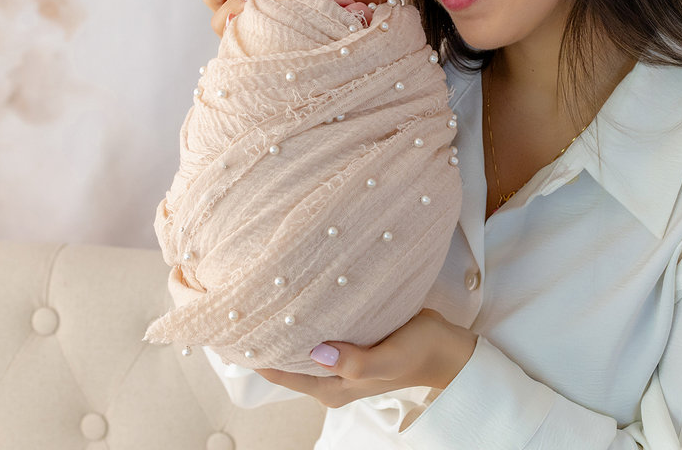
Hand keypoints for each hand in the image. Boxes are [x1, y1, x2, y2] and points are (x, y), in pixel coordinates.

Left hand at [255, 309, 476, 408]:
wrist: (446, 347)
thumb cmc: (420, 354)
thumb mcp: (389, 360)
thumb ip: (355, 362)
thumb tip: (316, 351)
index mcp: (333, 388)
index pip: (280, 373)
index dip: (256, 356)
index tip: (235, 329)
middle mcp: (330, 376)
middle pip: (285, 359)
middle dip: (265, 336)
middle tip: (244, 303)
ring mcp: (339, 359)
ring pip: (300, 342)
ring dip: (285, 323)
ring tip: (264, 293)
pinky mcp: (349, 341)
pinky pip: (317, 329)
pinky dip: (306, 315)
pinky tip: (298, 292)